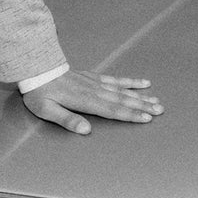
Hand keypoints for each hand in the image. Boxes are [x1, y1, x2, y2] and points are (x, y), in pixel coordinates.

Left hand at [21, 73, 163, 134]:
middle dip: (142, 106)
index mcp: (85, 101)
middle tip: (160, 110)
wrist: (37, 68)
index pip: (112, 110)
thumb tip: (86, 130)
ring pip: (122, 90)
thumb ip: (67, 120)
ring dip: (140, 96)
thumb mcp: (47, 110)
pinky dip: (130, 82)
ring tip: (156, 100)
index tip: (147, 118)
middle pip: (122, 100)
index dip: (130, 115)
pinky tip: (142, 83)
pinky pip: (115, 79)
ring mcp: (95, 83)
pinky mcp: (93, 77)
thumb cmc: (40, 93)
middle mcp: (94, 91)